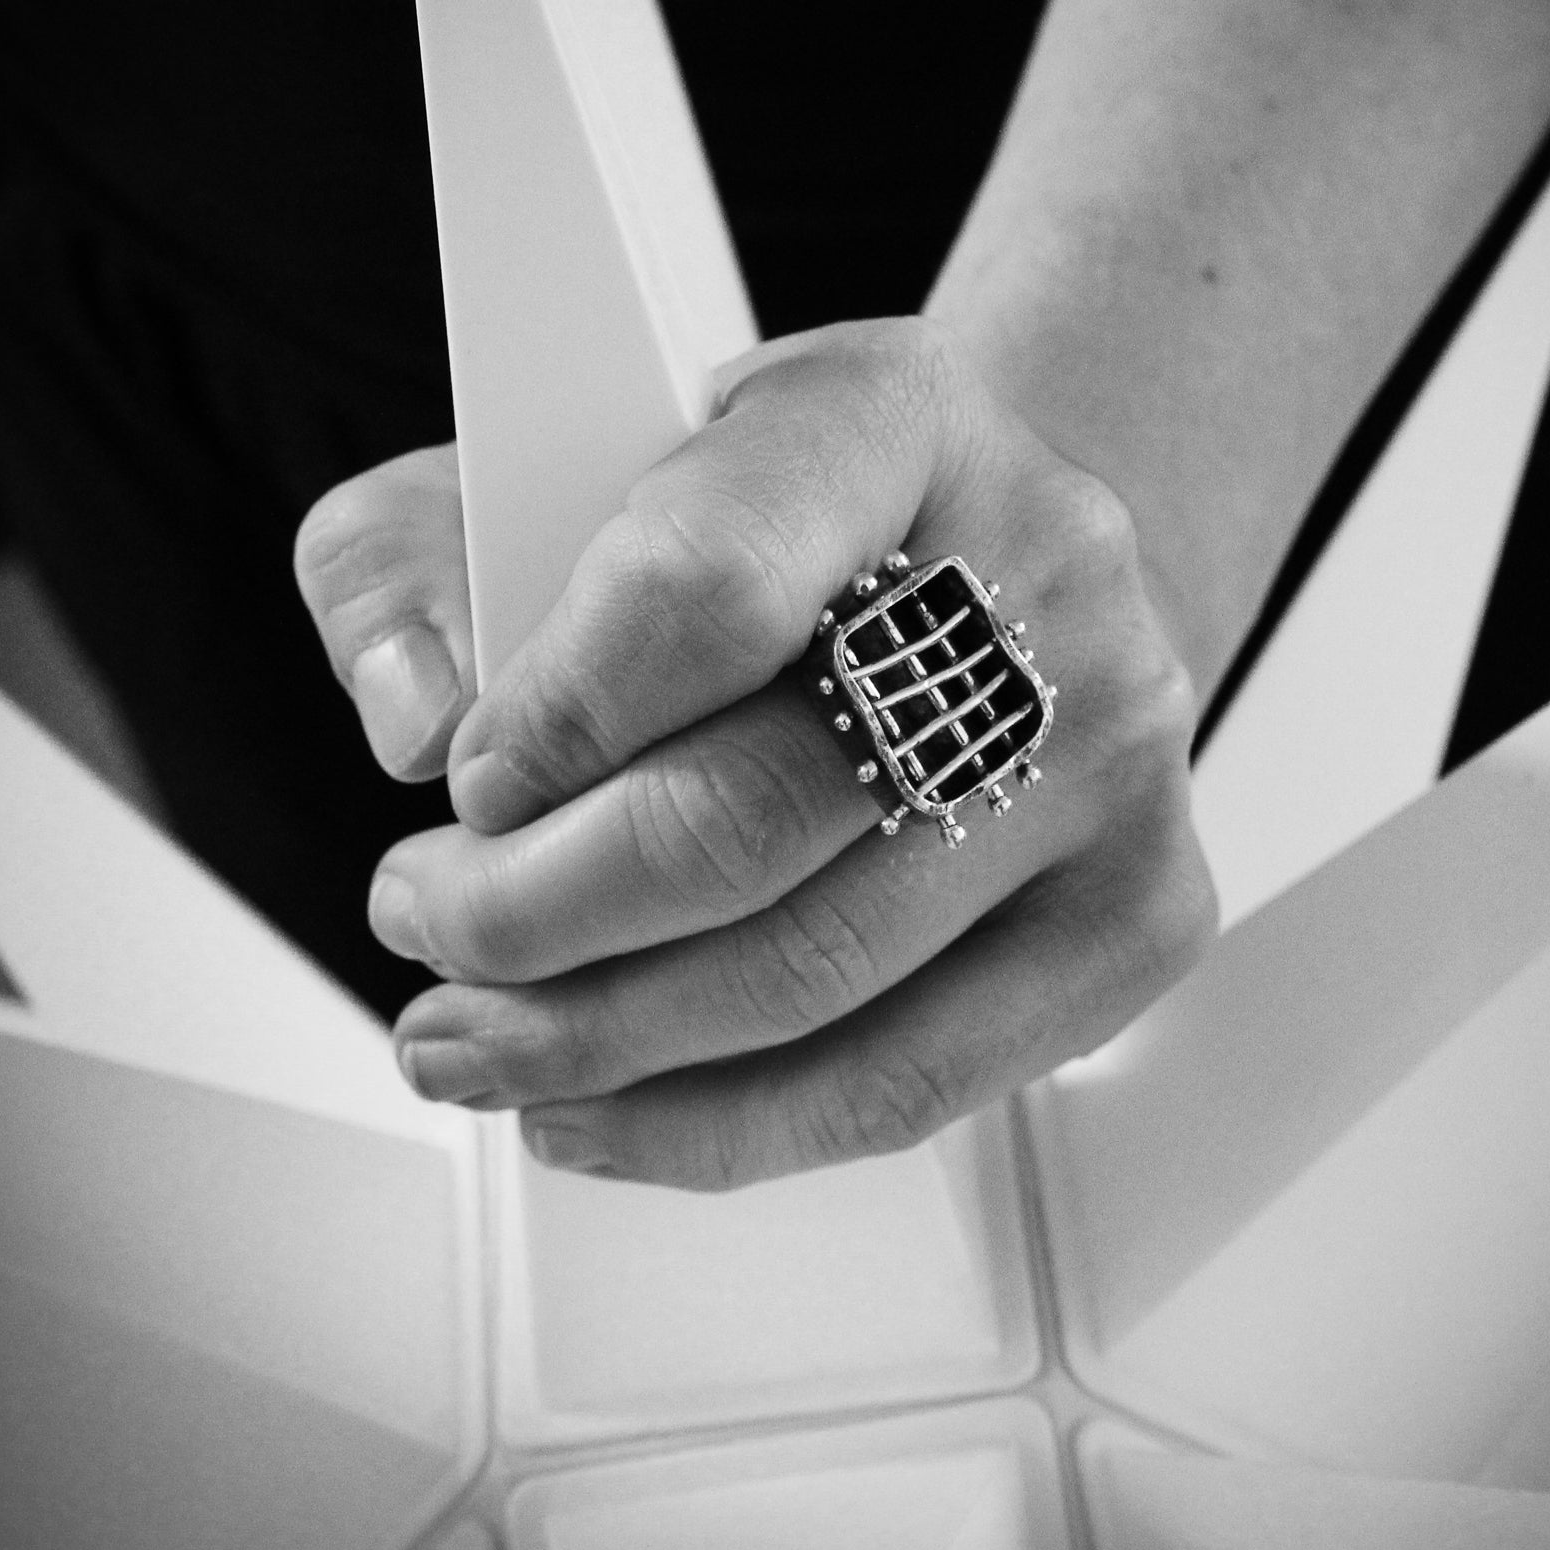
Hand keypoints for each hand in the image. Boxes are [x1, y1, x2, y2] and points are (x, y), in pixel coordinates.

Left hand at [296, 320, 1214, 1188]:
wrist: (998, 563)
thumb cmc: (782, 522)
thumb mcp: (572, 456)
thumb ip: (419, 553)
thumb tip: (409, 715)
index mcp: (890, 418)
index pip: (704, 588)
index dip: (550, 722)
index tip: (462, 784)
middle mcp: (1043, 576)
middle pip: (753, 817)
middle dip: (530, 918)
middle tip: (429, 926)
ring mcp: (1112, 754)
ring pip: (819, 975)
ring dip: (593, 1043)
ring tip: (473, 1037)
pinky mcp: (1140, 908)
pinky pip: (911, 1081)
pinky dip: (721, 1130)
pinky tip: (606, 1107)